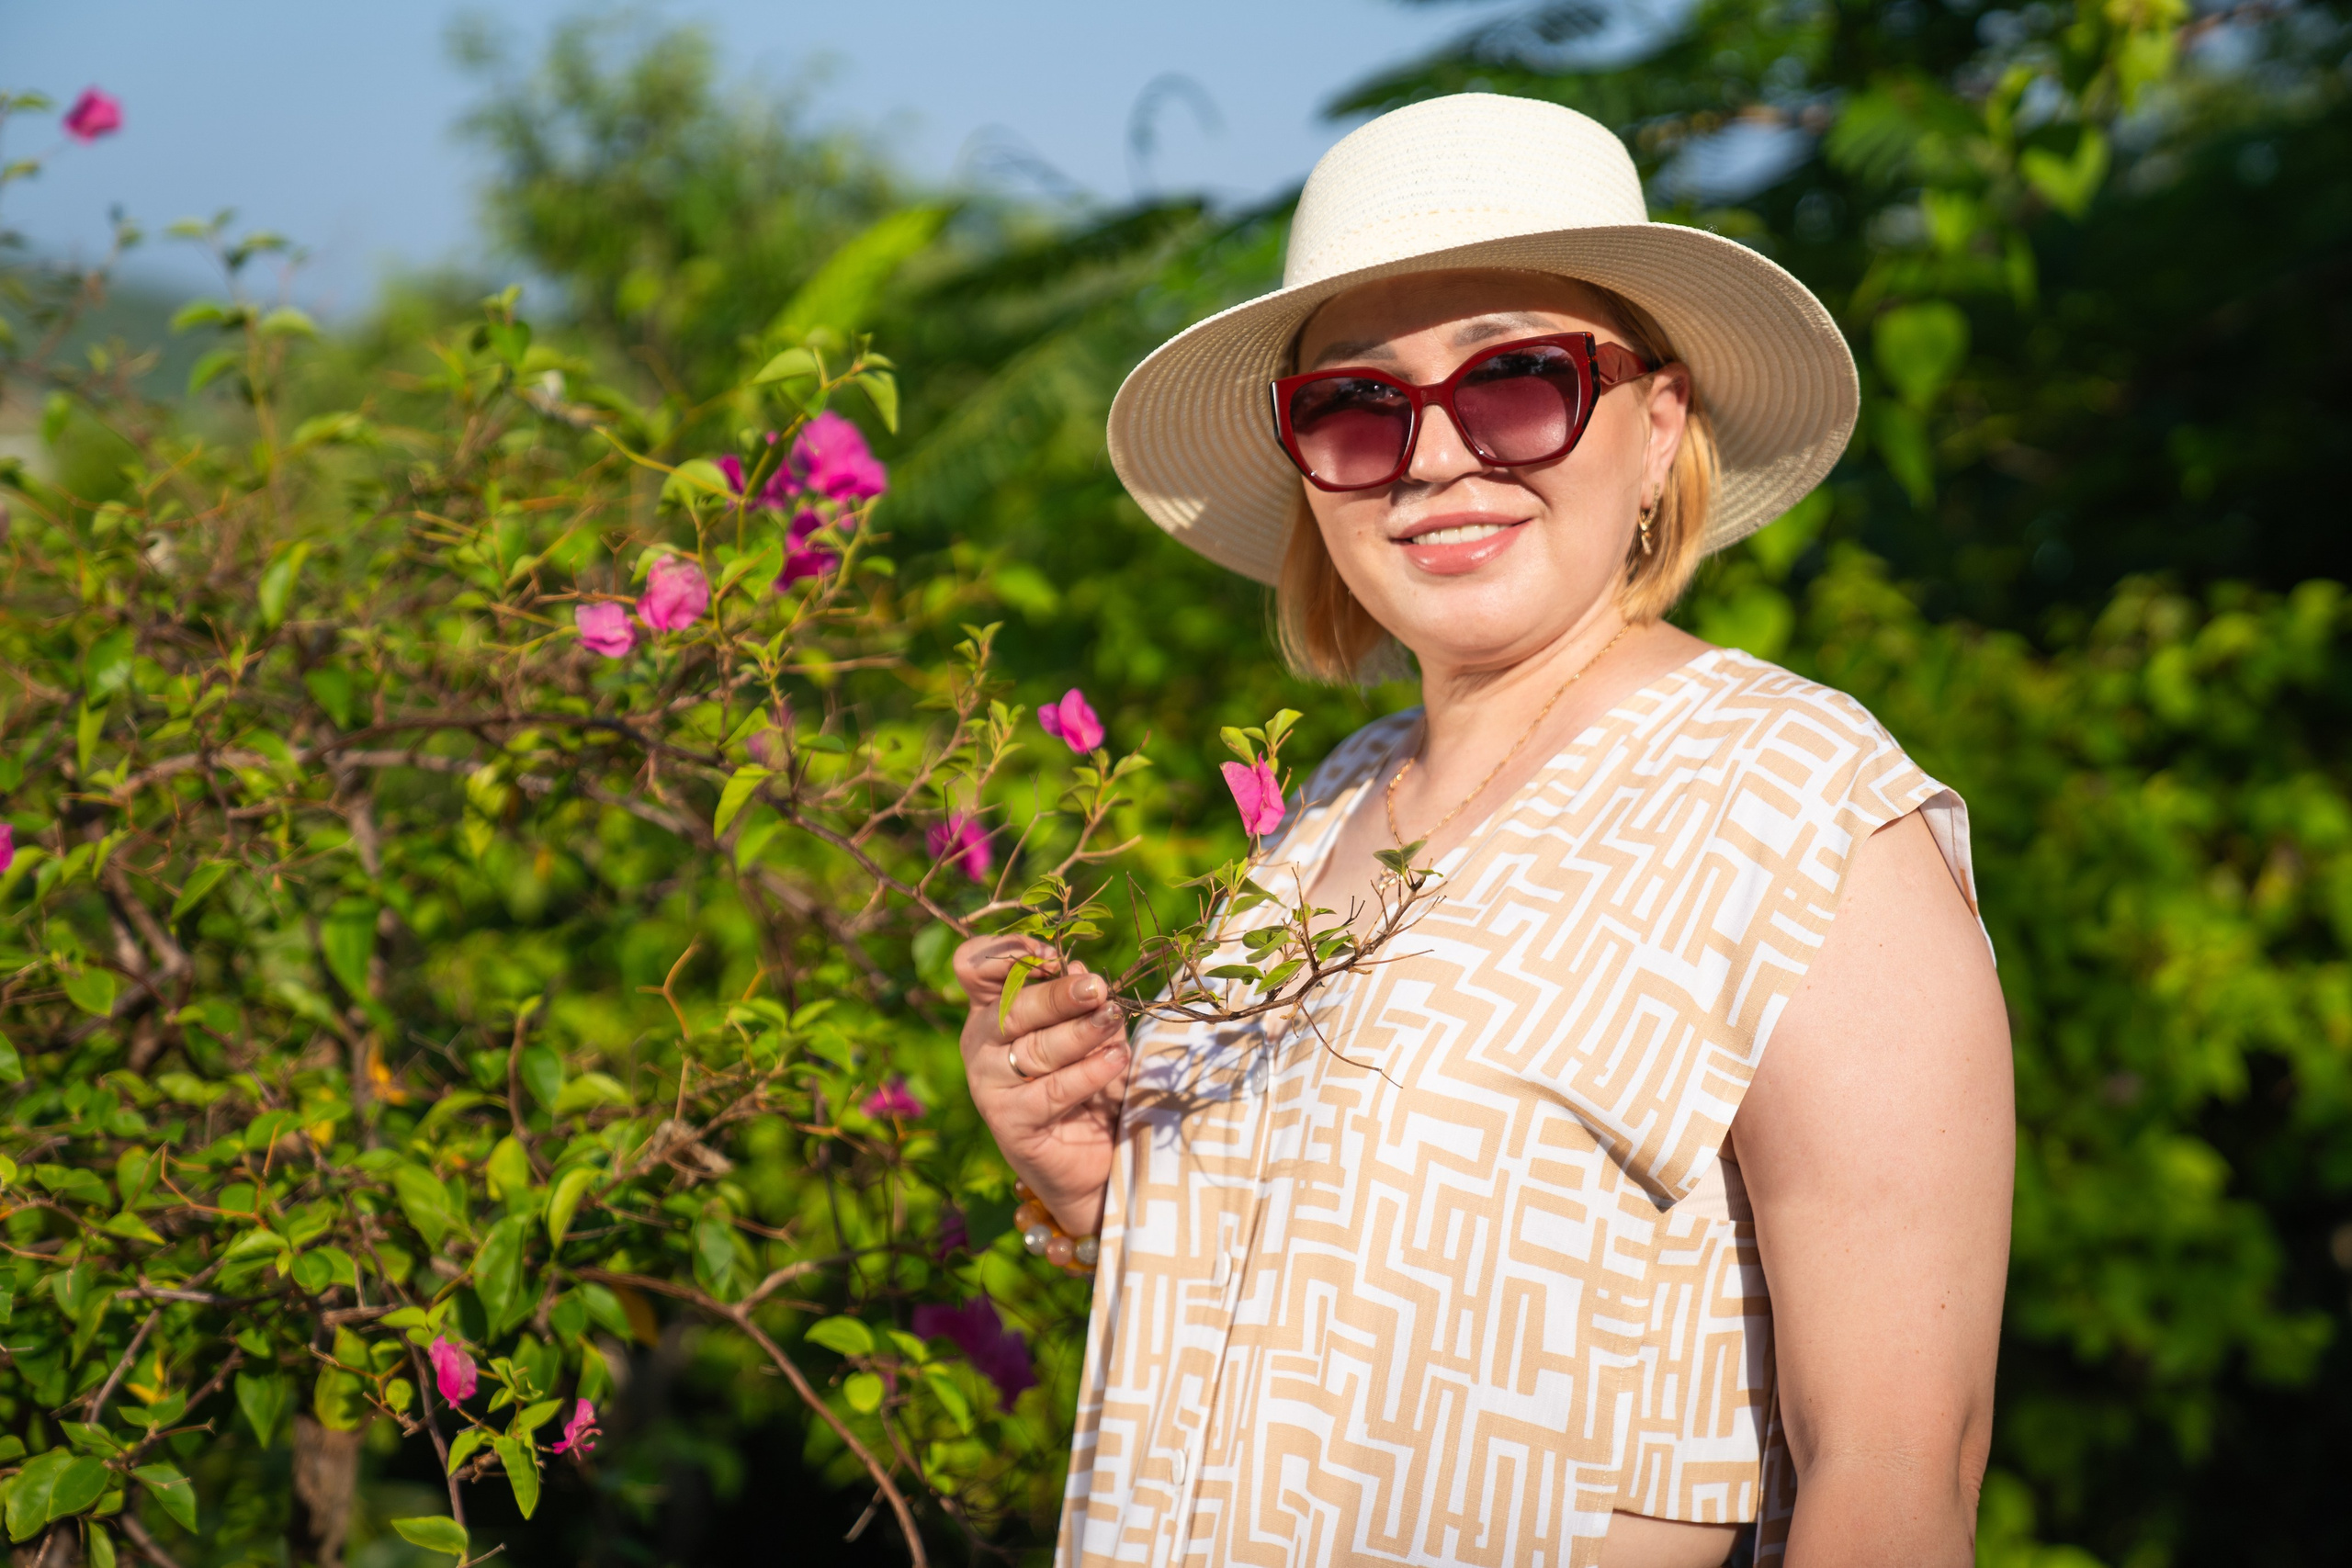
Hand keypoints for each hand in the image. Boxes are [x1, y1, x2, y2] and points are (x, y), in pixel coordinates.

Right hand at [954, 935, 1129, 1235]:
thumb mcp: (1088, 1031)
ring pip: (1034, 1048)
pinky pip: (1052, 1091)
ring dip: (1081, 1032)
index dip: (1006, 953)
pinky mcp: (1008, 1121)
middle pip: (1009, 1007)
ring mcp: (988, 1083)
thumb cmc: (1087, 1080)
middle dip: (1057, 995)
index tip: (1050, 955)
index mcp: (992, 1007)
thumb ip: (1081, 1001)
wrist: (1091, 1156)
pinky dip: (1089, 1073)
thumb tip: (1078, 967)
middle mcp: (980, 1041)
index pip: (973, 966)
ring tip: (1114, 1019)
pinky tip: (1116, 1060)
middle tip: (1097, 988)